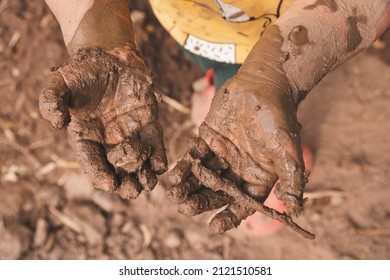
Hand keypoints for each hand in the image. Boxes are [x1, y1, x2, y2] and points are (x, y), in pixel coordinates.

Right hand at [40, 45, 166, 198]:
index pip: (92, 161)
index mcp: (86, 136)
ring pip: (139, 162)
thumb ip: (51, 102)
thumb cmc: (82, 71)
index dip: (100, 174)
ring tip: (148, 183)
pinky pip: (155, 145)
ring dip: (144, 176)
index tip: (109, 184)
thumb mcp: (59, 83)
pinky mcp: (149, 124)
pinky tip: (161, 165)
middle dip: (125, 183)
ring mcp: (130, 133)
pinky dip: (159, 157)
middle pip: (118, 169)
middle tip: (132, 191)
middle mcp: (109, 140)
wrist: (109, 56)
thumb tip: (57, 125)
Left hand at [168, 71, 308, 234]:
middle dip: (202, 201)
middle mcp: (239, 169)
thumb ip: (291, 179)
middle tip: (184, 209)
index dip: (229, 216)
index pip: (243, 203)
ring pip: (204, 176)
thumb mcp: (288, 150)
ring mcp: (222, 154)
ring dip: (189, 186)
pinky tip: (173, 175)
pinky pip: (194, 156)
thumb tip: (296, 210)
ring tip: (174, 196)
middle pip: (219, 191)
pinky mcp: (208, 138)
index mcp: (258, 177)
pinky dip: (184, 166)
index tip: (214, 226)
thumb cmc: (279, 117)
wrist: (264, 84)